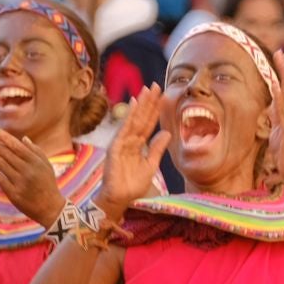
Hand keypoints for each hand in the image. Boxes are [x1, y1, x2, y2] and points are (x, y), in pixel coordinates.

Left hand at [0, 127, 67, 224]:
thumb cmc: (48, 184)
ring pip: (0, 164)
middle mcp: (27, 170)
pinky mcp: (14, 194)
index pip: (16, 145)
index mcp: (35, 162)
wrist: (50, 208)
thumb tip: (23, 138)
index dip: (3, 137)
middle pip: (5, 153)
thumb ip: (36, 151)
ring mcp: (20, 182)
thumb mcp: (46, 166)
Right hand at [96, 85, 168, 216]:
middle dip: (148, 102)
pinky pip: (124, 129)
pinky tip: (134, 103)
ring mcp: (122, 142)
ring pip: (134, 120)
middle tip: (155, 85)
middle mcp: (130, 140)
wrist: (120, 199)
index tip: (162, 95)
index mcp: (139, 144)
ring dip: (141, 104)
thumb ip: (157, 149)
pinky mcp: (115, 147)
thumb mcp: (151, 165)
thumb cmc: (133, 185)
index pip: (148, 123)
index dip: (155, 110)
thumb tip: (167, 132)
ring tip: (147, 89)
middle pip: (141, 118)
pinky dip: (129, 116)